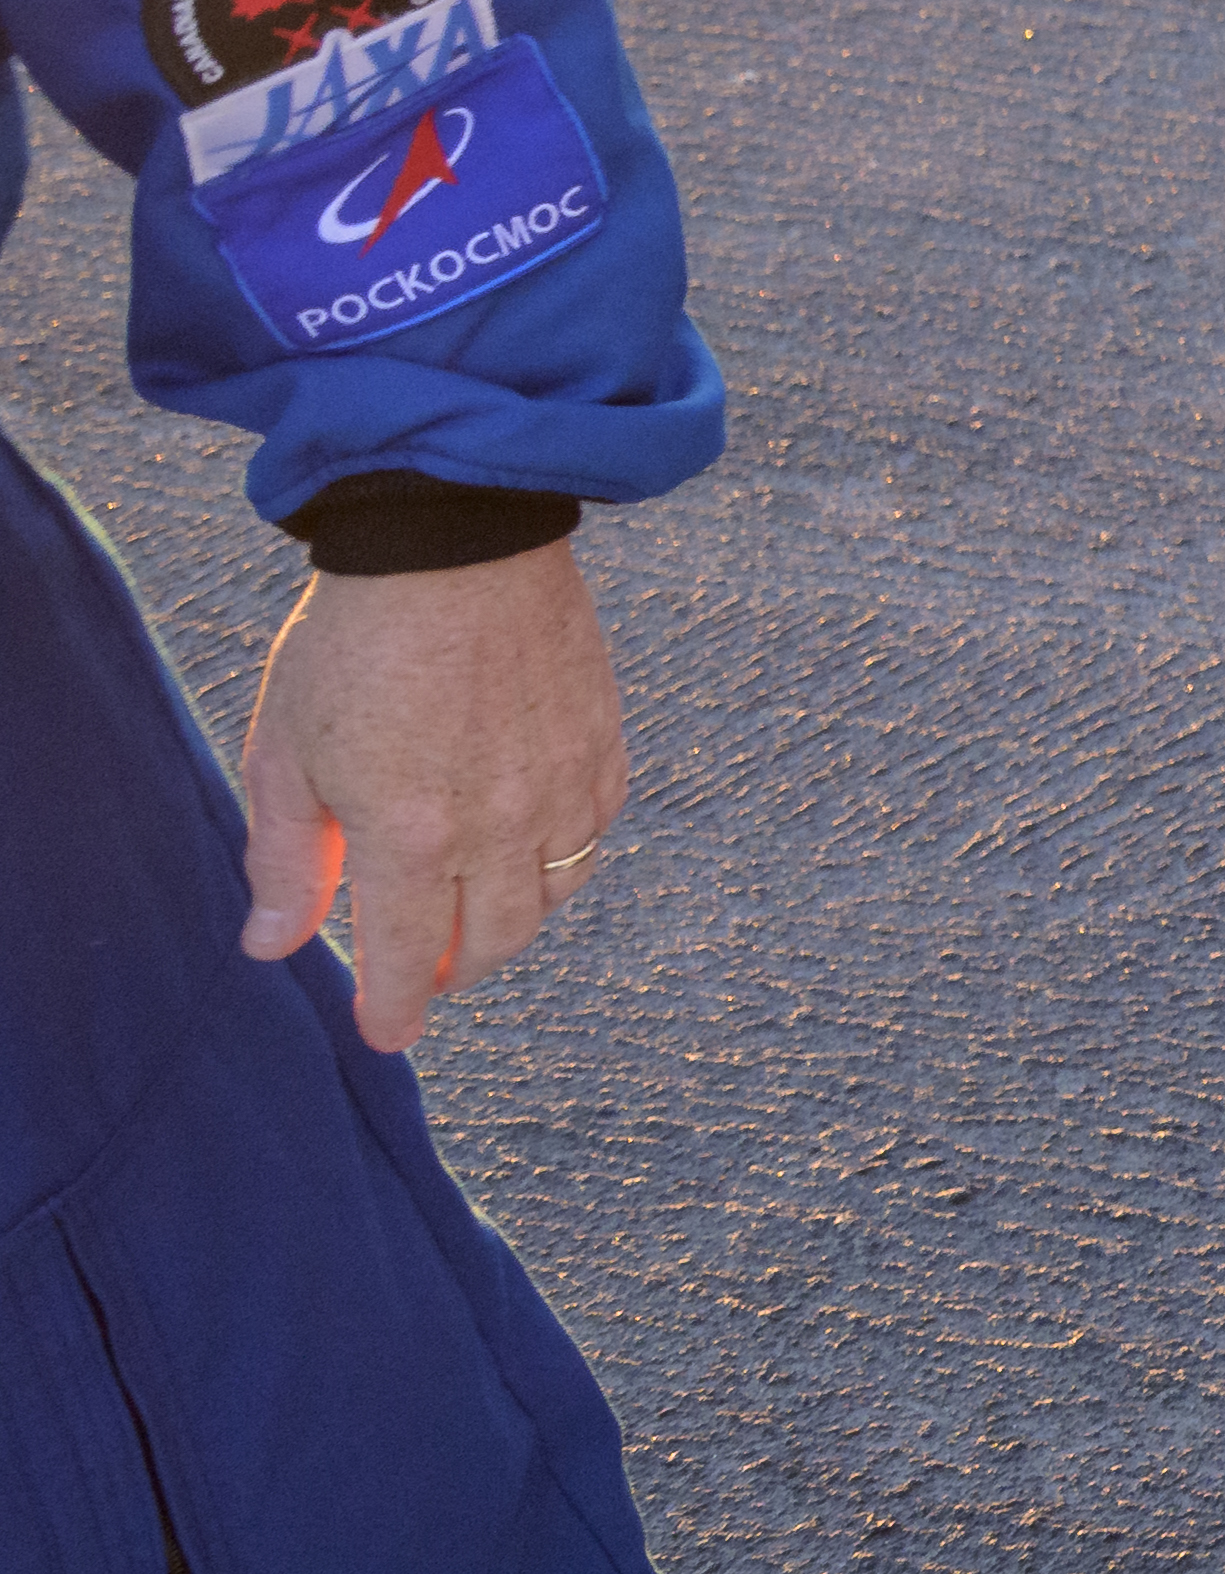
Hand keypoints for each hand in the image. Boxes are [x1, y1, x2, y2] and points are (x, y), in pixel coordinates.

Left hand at [238, 533, 627, 1054]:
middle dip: (456, 972)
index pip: (411, 961)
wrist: (455, 540)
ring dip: (513, 920)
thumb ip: (283, 860)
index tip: (385, 1032)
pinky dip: (565, 854)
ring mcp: (561, 783)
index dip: (395, 1010)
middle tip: (425, 970)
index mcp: (410, 837)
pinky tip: (531, 841)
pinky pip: (595, 828)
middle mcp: (498, 825)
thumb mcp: (285, 754)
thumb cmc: (355, 642)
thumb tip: (273, 945)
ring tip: (478, 911)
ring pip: (555, 894)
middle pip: (495, 941)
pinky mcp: (602, 741)